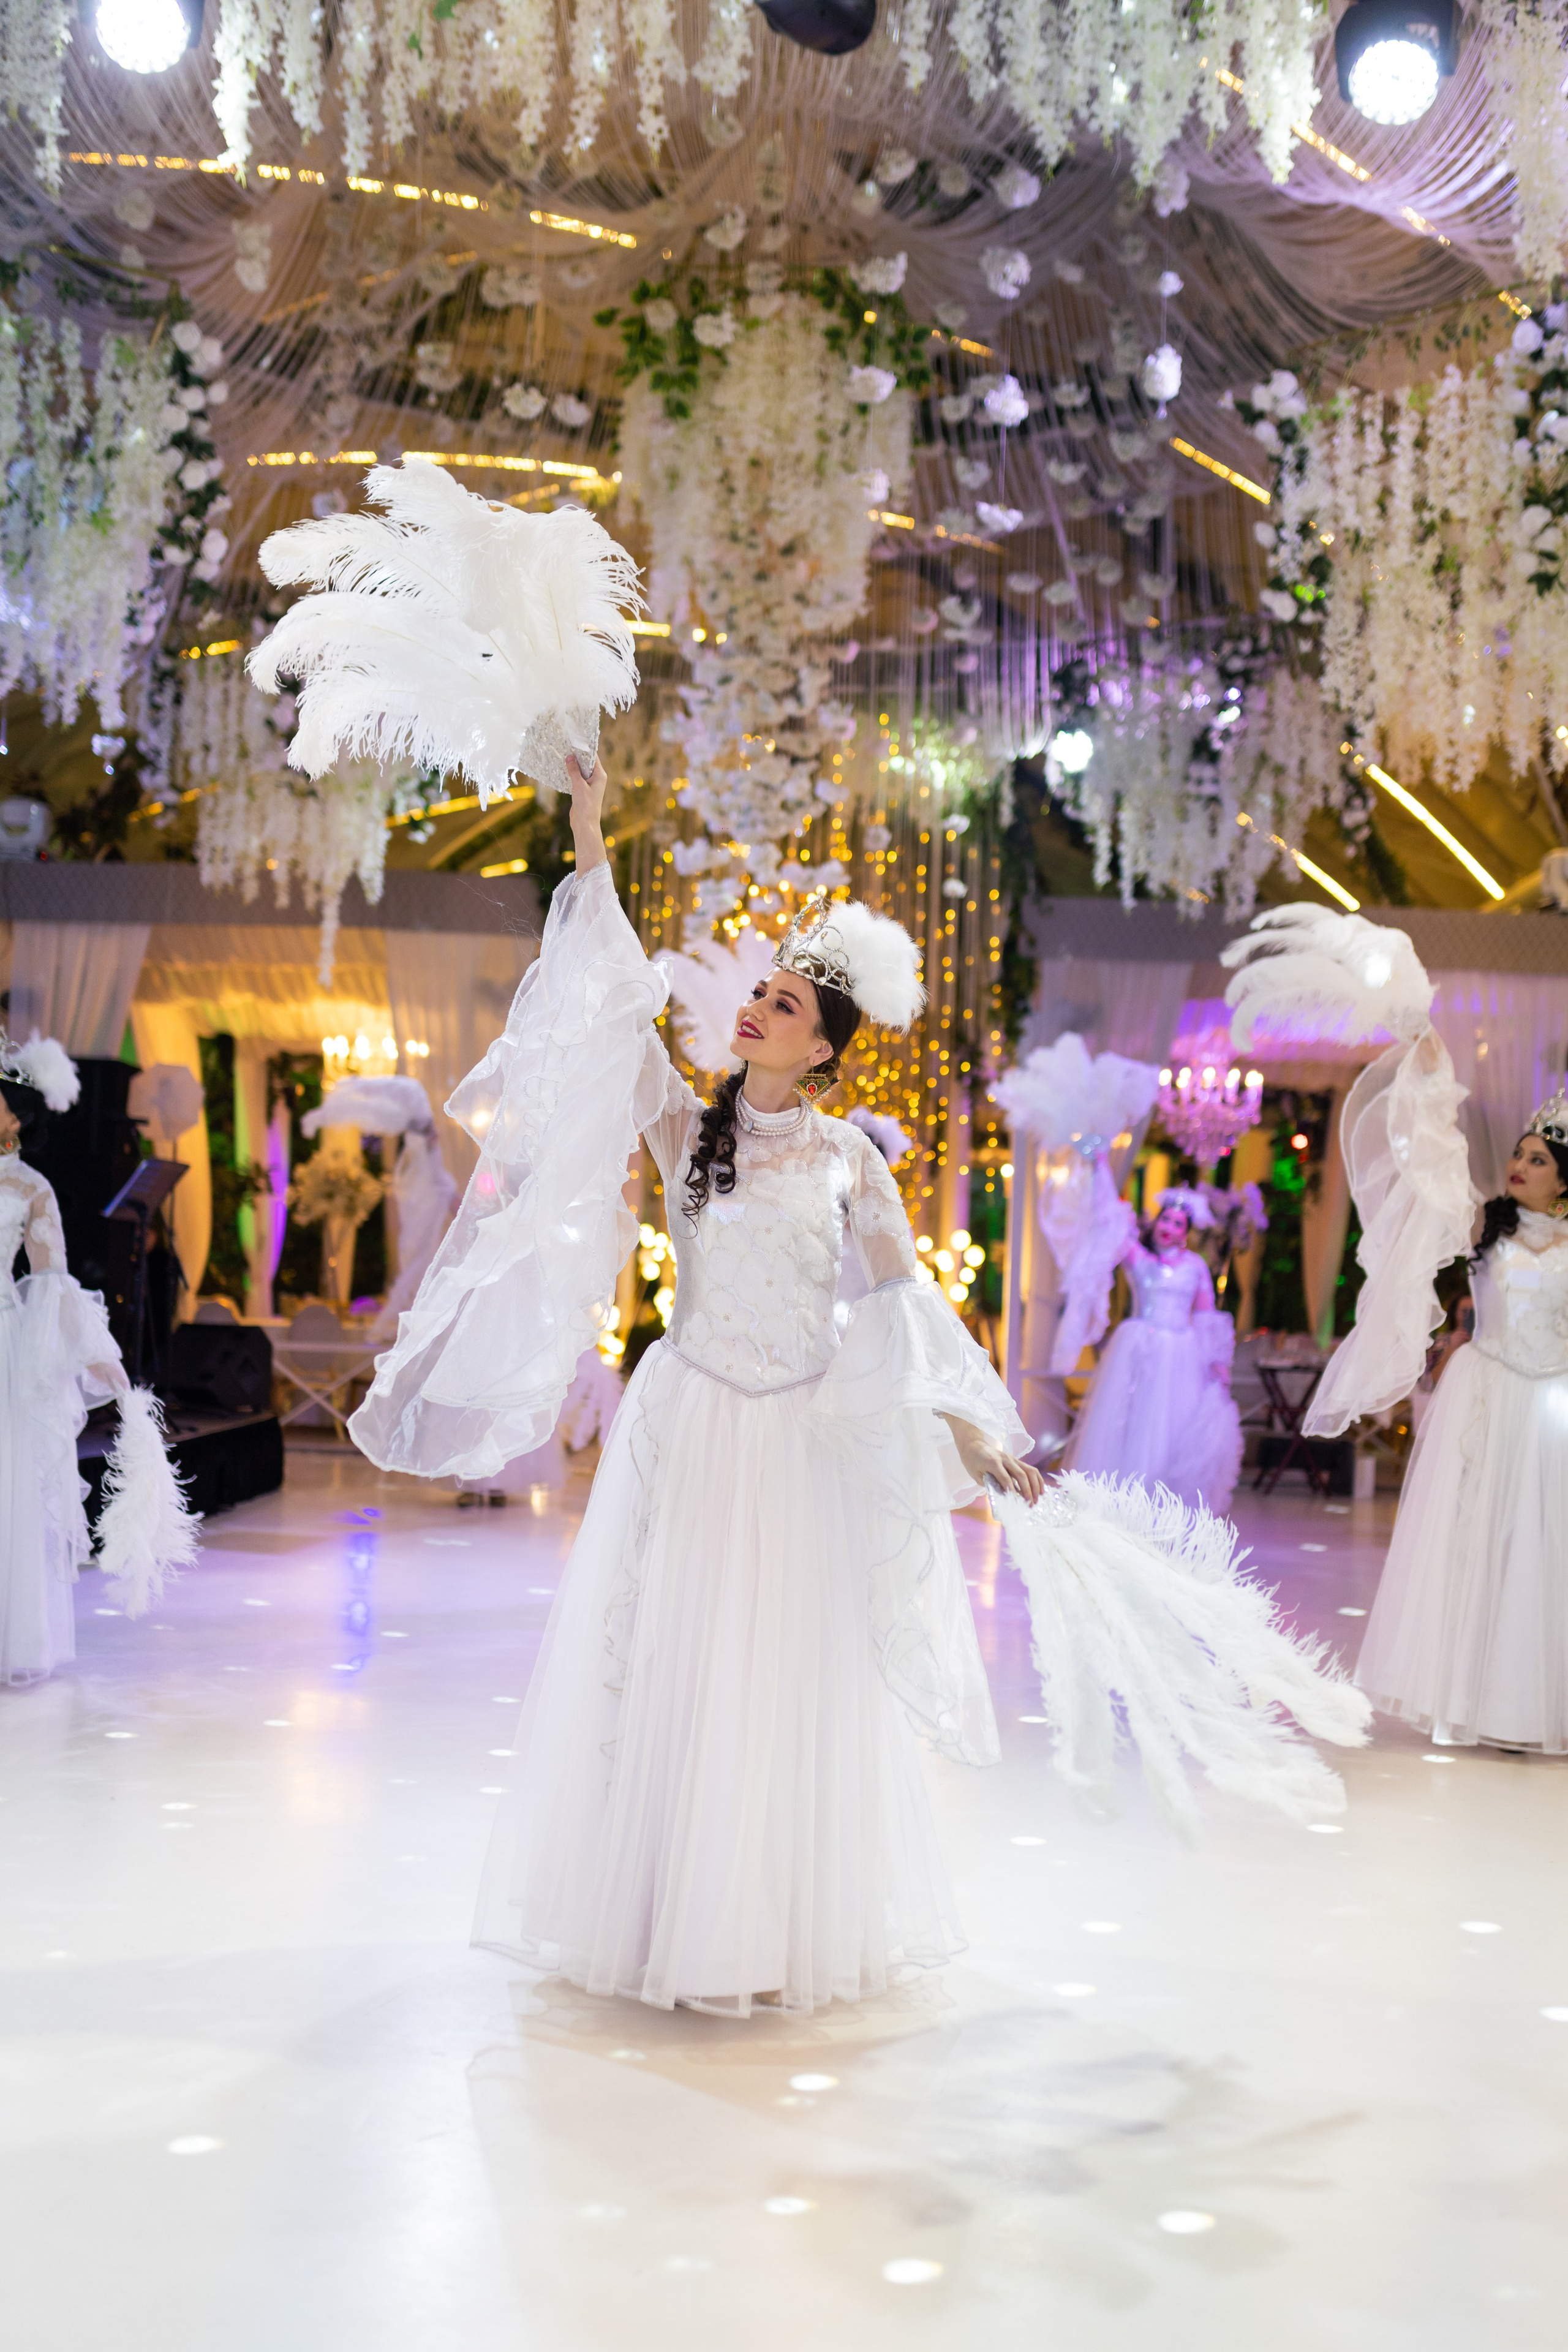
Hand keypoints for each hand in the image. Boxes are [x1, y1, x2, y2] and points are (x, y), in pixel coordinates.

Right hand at [567, 752, 608, 871]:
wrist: (585, 824)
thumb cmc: (586, 806)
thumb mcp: (579, 786)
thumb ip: (574, 771)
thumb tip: (570, 757)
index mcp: (600, 775)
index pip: (593, 757)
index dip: (584, 748)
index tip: (576, 739)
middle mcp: (596, 778)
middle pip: (586, 762)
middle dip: (576, 755)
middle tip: (566, 745)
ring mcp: (589, 784)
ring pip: (580, 770)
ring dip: (572, 764)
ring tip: (562, 754)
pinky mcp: (582, 789)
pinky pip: (576, 777)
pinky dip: (570, 773)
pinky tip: (561, 768)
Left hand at [945, 1417, 1046, 1503]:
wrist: (974, 1446)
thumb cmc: (973, 1463)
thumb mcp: (977, 1476)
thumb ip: (990, 1485)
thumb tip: (1004, 1497)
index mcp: (993, 1462)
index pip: (1005, 1478)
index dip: (1011, 1491)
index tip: (1017, 1503)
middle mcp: (1005, 1459)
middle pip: (1021, 1474)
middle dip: (1027, 1490)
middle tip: (1030, 1504)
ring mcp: (1013, 1459)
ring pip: (1030, 1470)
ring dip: (1036, 1485)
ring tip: (1038, 1499)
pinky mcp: (1017, 1460)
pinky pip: (1031, 1469)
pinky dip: (1037, 1479)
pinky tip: (1040, 1490)